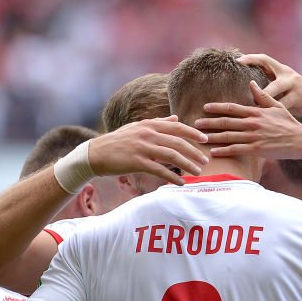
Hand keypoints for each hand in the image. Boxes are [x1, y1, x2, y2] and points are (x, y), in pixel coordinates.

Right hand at [88, 116, 208, 184]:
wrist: (95, 153)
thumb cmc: (118, 141)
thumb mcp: (138, 127)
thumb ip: (158, 122)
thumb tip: (175, 118)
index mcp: (149, 124)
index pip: (177, 127)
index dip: (192, 133)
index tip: (205, 140)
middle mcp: (148, 134)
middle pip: (178, 142)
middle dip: (194, 152)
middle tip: (205, 160)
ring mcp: (142, 148)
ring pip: (172, 156)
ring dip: (188, 165)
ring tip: (197, 172)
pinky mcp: (137, 162)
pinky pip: (160, 170)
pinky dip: (172, 177)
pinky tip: (181, 182)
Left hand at [196, 81, 301, 159]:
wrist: (301, 140)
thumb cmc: (289, 123)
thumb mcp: (276, 106)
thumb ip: (262, 96)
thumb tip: (251, 83)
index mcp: (256, 112)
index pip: (232, 108)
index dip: (217, 108)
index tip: (205, 107)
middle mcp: (252, 123)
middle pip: (225, 122)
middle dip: (209, 122)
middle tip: (195, 123)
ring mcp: (254, 136)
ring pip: (228, 136)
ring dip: (212, 137)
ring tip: (200, 137)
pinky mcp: (256, 149)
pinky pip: (236, 150)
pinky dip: (224, 151)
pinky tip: (213, 152)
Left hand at [237, 53, 301, 124]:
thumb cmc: (297, 98)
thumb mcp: (283, 88)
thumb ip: (269, 84)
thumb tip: (248, 87)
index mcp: (282, 70)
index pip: (265, 59)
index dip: (252, 58)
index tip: (238, 61)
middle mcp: (288, 74)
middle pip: (269, 71)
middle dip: (256, 84)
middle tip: (242, 91)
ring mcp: (296, 84)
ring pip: (275, 89)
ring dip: (263, 99)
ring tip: (251, 109)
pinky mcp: (301, 97)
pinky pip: (284, 104)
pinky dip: (273, 111)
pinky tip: (264, 119)